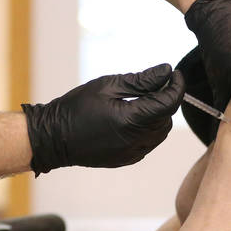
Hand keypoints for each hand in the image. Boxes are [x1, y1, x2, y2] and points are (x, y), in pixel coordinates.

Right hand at [23, 64, 184, 174]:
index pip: (169, 103)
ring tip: (141, 100)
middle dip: (166, 99)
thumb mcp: (108, 86)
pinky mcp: (127, 159)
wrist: (54, 137)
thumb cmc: (77, 107)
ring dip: (158, 115)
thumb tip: (166, 71)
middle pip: (167, 118)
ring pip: (160, 132)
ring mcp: (132, 153)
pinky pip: (149, 142)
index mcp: (132, 121)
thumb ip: (142, 80)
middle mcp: (136, 141)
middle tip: (154, 83)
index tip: (174, 73)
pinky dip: (148, 129)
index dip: (177, 86)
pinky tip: (132, 117)